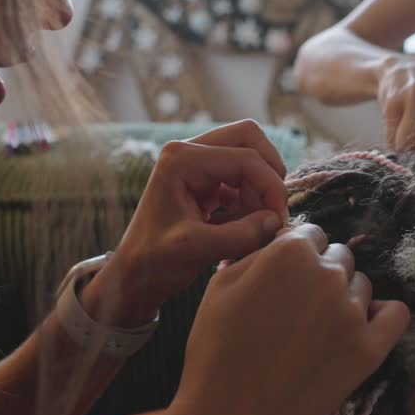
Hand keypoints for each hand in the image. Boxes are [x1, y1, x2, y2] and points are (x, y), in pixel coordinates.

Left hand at [90, 120, 289, 324]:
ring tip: (255, 227)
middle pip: (248, 139)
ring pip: (248, 158)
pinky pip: (241, 178)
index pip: (244, 157)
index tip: (279, 220)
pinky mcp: (204, 181)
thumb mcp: (195, 250)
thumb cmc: (154, 261)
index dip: (270, 186)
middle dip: (268, 174)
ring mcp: (196, 164)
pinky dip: (251, 201)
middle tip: (274, 211)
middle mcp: (188, 151)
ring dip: (260, 191)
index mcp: (181, 159)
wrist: (134, 274)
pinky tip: (244, 228)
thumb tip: (275, 220)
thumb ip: (239, 235)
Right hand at [173, 223, 409, 414]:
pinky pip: (395, 314)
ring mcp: (354, 312)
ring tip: (316, 329)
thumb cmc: (216, 352)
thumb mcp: (220, 286)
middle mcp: (328, 274)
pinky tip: (359, 328)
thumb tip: (282, 239)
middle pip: (339, 257)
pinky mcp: (371, 349)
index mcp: (291, 252)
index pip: (311, 234)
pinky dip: (381, 315)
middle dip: (320, 274)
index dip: (295, 255)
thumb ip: (258, 252)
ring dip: (344, 297)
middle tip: (296, 308)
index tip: (284, 280)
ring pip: (361, 286)